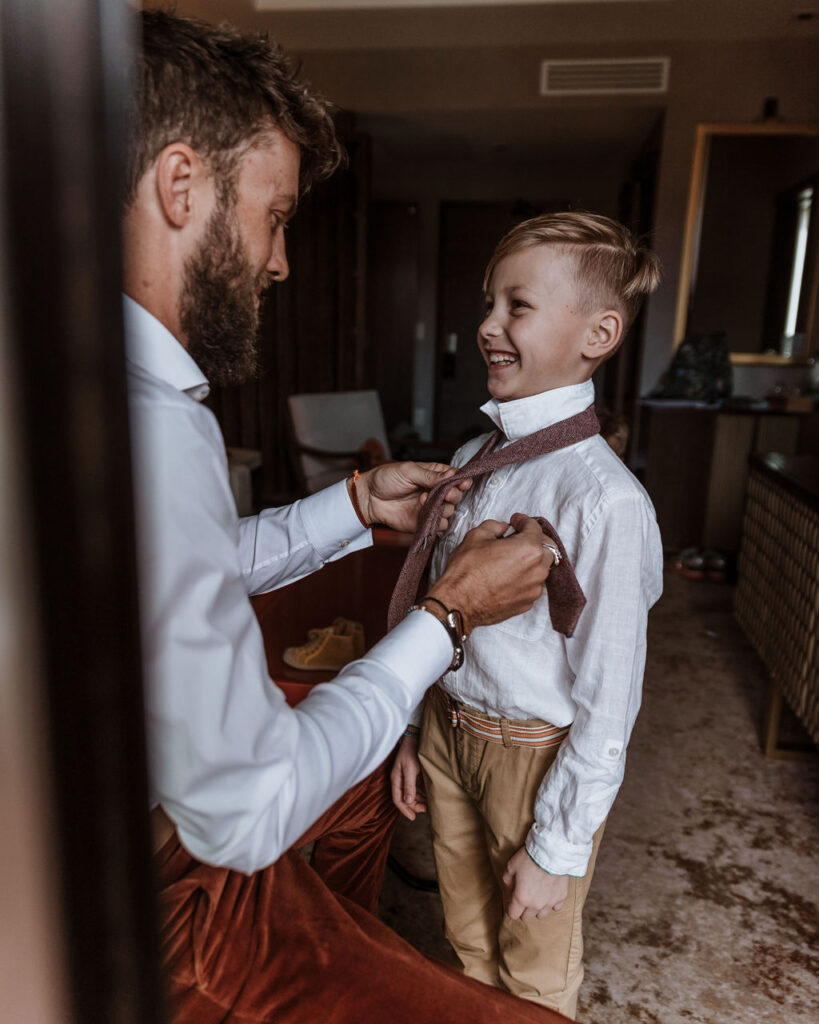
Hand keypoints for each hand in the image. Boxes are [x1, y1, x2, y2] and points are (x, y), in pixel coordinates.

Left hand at [356, 462, 470, 533]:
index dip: (462, 481)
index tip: (462, 484)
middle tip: (443, 494)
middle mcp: (435, 492)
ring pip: (450, 511)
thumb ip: (431, 475)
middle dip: (453, 495)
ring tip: (424, 500)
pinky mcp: (424, 522)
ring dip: (442, 508)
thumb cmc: (386, 479)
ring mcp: (430, 507)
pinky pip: (440, 526)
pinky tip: (423, 512)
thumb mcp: (409, 471)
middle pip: (456, 496)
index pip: (456, 478)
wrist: (369, 498)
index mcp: (434, 475)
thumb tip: (452, 476)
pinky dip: (436, 521)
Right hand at [390, 735, 426, 819]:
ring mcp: (406, 776)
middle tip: (426, 810)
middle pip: (405, 798)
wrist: (416, 736)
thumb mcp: (411, 768)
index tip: (413, 818)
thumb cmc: (411, 751)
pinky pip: (417, 786)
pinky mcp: (413, 772)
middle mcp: (400, 779)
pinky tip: (430, 794)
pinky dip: (422, 792)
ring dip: (419, 800)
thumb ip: (409, 785)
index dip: (404, 810)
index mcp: (396, 778)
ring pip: (411, 793)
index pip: (397, 799)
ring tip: (430, 804)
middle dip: (414, 806)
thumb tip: (408, 801)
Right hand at [428, 514, 552, 632]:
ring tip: (512, 558)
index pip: (535, 527)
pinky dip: (525, 577)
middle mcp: (537, 570)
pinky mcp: (527, 603)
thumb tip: (502, 528)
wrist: (458, 604)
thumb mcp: (476, 536)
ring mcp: (533, 589)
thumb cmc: (466, 571)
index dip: (523, 521)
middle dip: (535, 540)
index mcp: (528, 549)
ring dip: (531, 560)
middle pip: (547, 548)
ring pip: (541, 568)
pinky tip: (509, 576)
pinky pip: (532, 585)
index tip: (516, 521)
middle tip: (519, 537)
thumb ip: (494, 526)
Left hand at [502, 846, 568, 920]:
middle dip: (523, 910)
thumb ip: (507, 880)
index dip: (510, 908)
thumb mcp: (511, 866)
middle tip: (523, 897)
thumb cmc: (529, 858)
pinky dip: (552, 903)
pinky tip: (549, 895)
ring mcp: (550, 902)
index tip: (511, 900)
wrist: (551, 852)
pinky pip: (556, 907)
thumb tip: (510, 887)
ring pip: (541, 915)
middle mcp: (535, 905)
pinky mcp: (561, 897)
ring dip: (537, 909)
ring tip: (537, 897)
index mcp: (521, 898)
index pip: (513, 914)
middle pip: (527, 917)